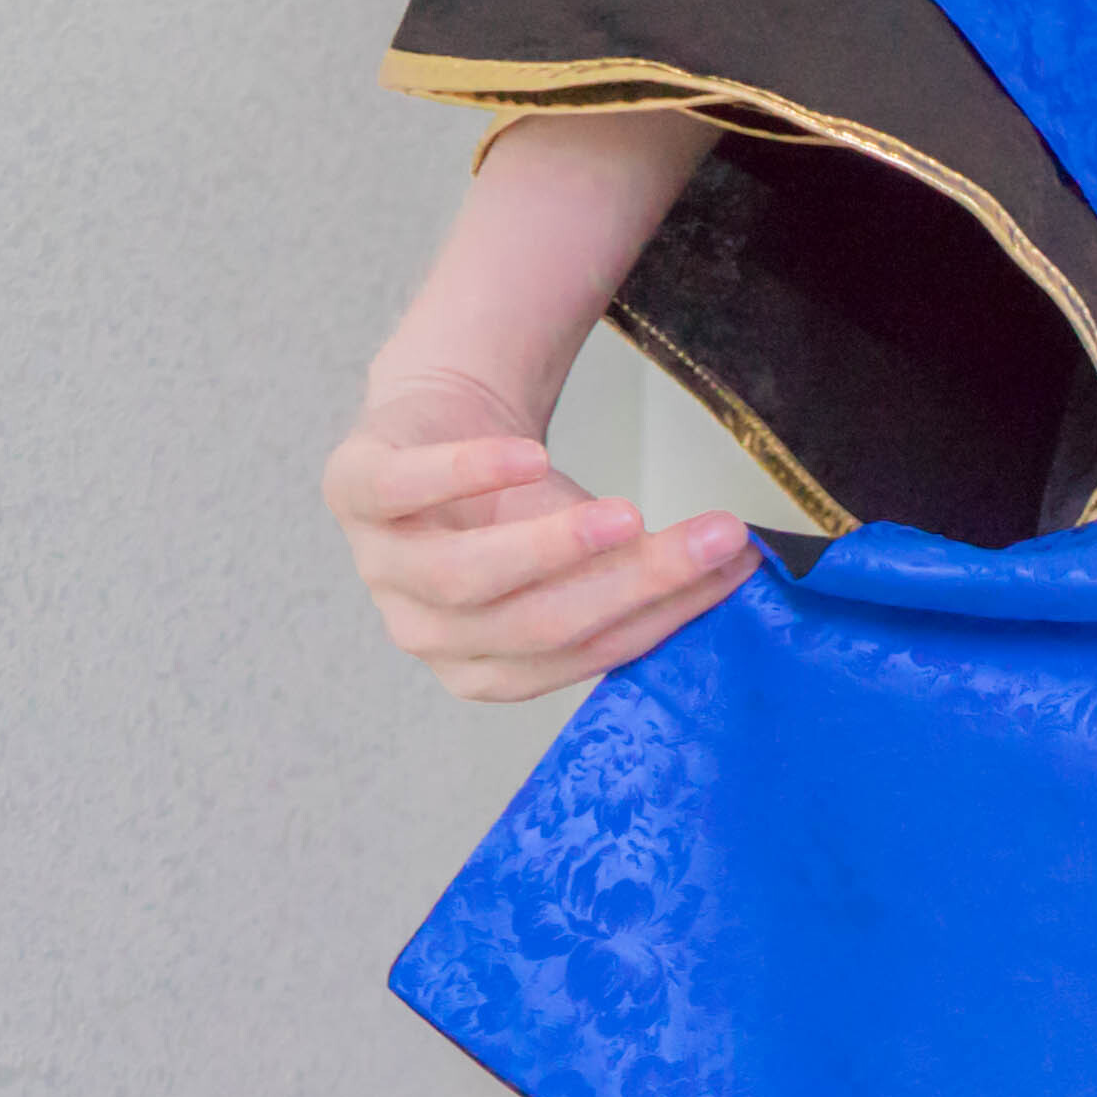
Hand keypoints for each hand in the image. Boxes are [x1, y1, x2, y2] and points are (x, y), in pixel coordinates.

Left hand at [325, 368, 754, 703]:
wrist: (446, 426)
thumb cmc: (518, 510)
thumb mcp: (583, 555)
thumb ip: (643, 575)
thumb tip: (743, 569)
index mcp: (486, 670)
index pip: (583, 653)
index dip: (663, 614)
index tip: (734, 568)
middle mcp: (426, 634)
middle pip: (533, 624)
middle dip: (630, 585)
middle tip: (709, 541)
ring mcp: (380, 566)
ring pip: (466, 578)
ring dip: (551, 548)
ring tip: (625, 515)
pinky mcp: (353, 490)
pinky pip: (404, 492)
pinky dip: (465, 476)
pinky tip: (529, 456)